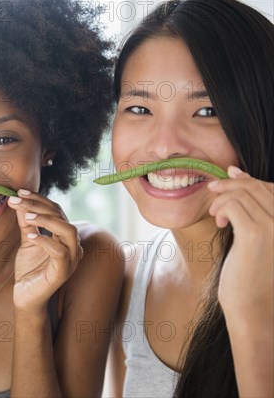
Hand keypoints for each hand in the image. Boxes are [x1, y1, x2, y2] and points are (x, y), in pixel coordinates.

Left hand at [7, 189, 82, 311]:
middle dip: (38, 205)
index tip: (19, 192)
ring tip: (25, 216)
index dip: (39, 199)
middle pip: (62, 216)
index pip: (57, 210)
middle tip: (16, 201)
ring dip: (46, 220)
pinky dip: (45, 241)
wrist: (25, 296)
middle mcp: (73, 246)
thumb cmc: (29, 269)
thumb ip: (26, 222)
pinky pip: (60, 252)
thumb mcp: (27, 240)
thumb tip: (17, 200)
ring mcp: (71, 259)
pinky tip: (30, 237)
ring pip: (68, 231)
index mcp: (65, 236)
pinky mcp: (63, 272)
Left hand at [208, 166, 272, 316]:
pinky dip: (221, 208)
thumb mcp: (255, 236)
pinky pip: (233, 205)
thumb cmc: (251, 273)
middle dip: (231, 184)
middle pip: (257, 187)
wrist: (253, 307)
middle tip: (212, 190)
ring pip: (243, 194)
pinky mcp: (256, 235)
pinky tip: (218, 222)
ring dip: (222, 199)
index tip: (228, 176)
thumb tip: (235, 172)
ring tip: (215, 215)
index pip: (271, 188)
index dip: (248, 178)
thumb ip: (251, 208)